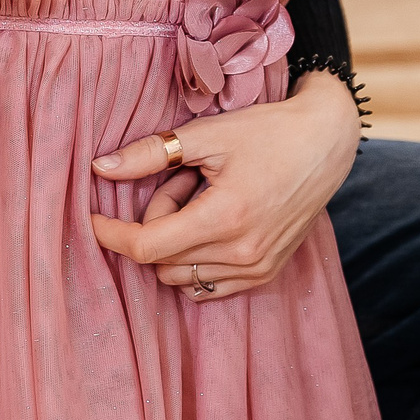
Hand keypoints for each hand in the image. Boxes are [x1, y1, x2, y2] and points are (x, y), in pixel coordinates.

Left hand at [86, 68, 359, 298]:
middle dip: (155, 224)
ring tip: (200, 200)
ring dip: (176, 244)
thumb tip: (100, 168)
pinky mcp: (266, 273)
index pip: (147, 246)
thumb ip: (151, 154)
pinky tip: (210, 224)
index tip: (93, 218)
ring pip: (181, 276)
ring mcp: (257, 268)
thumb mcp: (207, 134)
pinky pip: (207, 287)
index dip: (111, 234)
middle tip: (179, 182)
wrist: (325, 142)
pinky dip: (194, 262)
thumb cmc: (268, 131)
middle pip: (161, 261)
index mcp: (226, 217)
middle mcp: (244, 252)